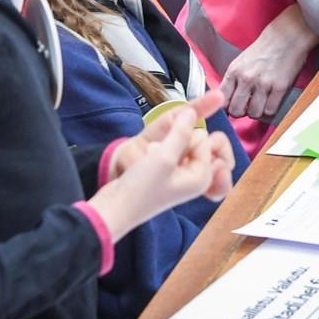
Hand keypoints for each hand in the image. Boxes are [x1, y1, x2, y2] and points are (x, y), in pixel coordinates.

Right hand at [88, 96, 235, 241]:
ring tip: (148, 164)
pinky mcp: (168, 171)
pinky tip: (144, 163)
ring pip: (178, 141)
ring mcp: (182, 173)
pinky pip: (167, 148)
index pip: (202, 137)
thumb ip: (181, 132)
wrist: (115, 207)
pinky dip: (156, 151)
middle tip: (156, 163)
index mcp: (203, 176)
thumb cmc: (141, 186)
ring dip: (161, 146)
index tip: (165, 157)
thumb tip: (191, 111)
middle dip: (174, 142)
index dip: (182, 139)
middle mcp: (196, 175)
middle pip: (193, 138)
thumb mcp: (164, 156)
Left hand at [220, 4, 318, 120]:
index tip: (232, 105)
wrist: (287, 35)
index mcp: (234, 70)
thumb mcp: (242, 60)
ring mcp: (263, 83)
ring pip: (254, 113)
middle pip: (236, 110)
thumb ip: (234, 79)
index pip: (222, 98)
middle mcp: (246, 78)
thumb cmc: (265, 47)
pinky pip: (270, 110)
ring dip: (257, 111)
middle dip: (241, 111)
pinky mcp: (279, 87)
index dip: (227, 106)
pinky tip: (271, 101)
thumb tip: (229, 99)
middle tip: (247, 106)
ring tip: (260, 104)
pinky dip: (270, 109)